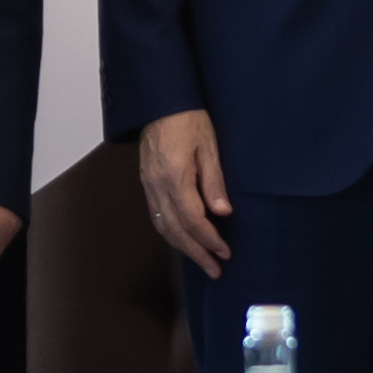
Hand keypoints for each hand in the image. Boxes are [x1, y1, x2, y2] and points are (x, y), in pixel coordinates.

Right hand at [139, 112, 230, 279]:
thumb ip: (214, 181)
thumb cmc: (188, 119)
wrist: (160, 102)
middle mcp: (158, 186)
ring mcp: (149, 186)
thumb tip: (223, 213)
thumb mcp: (209, 146)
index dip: (210, 239)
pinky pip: (157, 216)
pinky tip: (182, 240)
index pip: (194, 219)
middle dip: (197, 253)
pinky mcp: (146, 183)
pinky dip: (170, 233)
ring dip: (183, 248)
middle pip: (177, 230)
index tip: (225, 253)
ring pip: (164, 227)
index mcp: (176, 177)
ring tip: (201, 261)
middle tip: (216, 271)